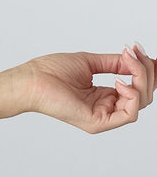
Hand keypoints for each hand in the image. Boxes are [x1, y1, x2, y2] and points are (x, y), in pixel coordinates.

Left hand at [18, 43, 154, 132]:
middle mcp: (106, 107)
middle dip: (146, 72)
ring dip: (141, 79)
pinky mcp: (98, 123)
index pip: (137, 88)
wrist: (32, 80)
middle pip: (143, 95)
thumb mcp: (89, 62)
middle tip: (137, 53)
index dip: (147, 72)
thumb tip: (135, 59)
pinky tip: (118, 81)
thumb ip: (115, 63)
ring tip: (129, 62)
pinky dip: (131, 95)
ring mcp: (103, 116)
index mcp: (104, 95)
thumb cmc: (50, 71)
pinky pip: (129, 114)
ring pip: (140, 103)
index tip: (147, 54)